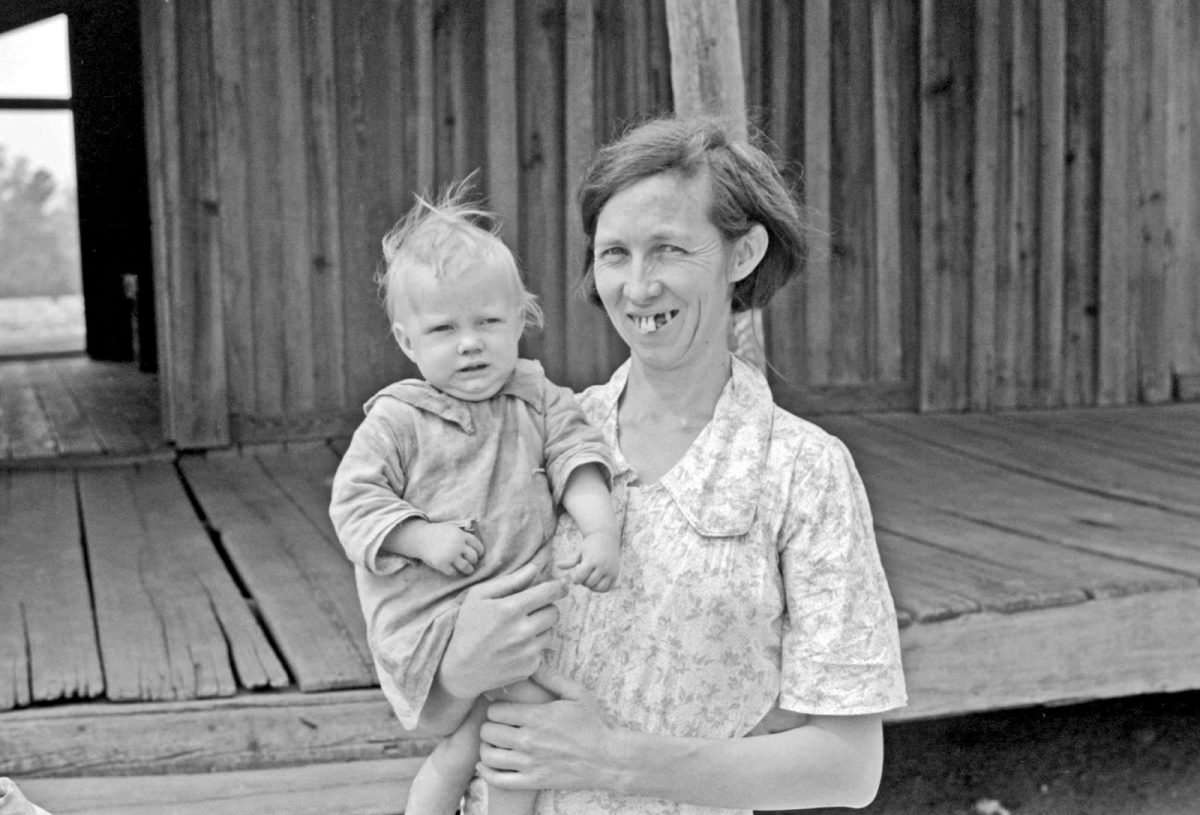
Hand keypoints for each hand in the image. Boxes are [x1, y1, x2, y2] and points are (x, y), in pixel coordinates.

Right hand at [413, 522, 483, 576]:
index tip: (479, 555)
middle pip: (473, 557)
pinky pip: (454, 572)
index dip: (480, 552)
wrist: (420, 538)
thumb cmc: (438, 534)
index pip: (477, 545)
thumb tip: (477, 548)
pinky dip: (455, 572)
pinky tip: (454, 569)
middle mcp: (457, 545)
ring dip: (469, 570)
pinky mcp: (442, 564)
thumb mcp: (453, 529)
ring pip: (466, 567)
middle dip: (474, 561)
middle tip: (472, 563)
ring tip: (468, 570)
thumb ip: (464, 537)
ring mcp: (450, 555)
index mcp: (461, 535)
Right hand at [438, 564, 567, 699]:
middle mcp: (522, 631)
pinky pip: (543, 651)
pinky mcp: (530, 667)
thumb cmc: (468, 627)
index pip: (549, 592)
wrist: (460, 669)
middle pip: (554, 612)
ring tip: (520, 630)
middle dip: (546, 608)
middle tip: (530, 611)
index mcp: (510, 608)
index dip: (559, 586)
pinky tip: (516, 647)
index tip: (562, 585)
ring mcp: (527, 651)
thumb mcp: (479, 596)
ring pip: (551, 631)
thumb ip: (509, 581)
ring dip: (541, 628)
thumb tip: (535, 568)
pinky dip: (534, 647)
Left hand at [477, 667, 622, 791]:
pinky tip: (486, 765)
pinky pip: (498, 780)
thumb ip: (551, 678)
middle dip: (490, 725)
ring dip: (487, 747)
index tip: (502, 708)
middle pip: (488, 731)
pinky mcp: (533, 781)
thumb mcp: (577, 694)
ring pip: (489, 755)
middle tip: (498, 724)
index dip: (495, 707)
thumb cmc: (593, 724)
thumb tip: (532, 661)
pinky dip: (487, 772)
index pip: (496, 711)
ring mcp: (530, 763)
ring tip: (494, 742)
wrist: (608, 759)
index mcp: (537, 717)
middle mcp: (529, 741)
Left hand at [558, 530, 619, 591]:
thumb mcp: (579, 551)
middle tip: (583, 575)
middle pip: (589, 583)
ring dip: (592, 586)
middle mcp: (602, 566)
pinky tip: (596, 581)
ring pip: (599, 588)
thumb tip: (557, 565)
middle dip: (583, 581)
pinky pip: (607, 588)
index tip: (576, 576)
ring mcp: (610, 571)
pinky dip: (600, 588)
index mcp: (591, 560)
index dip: (575, 579)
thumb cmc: (590, 544)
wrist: (606, 537)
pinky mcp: (615, 574)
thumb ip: (570, 561)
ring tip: (589, 578)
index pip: (580, 577)